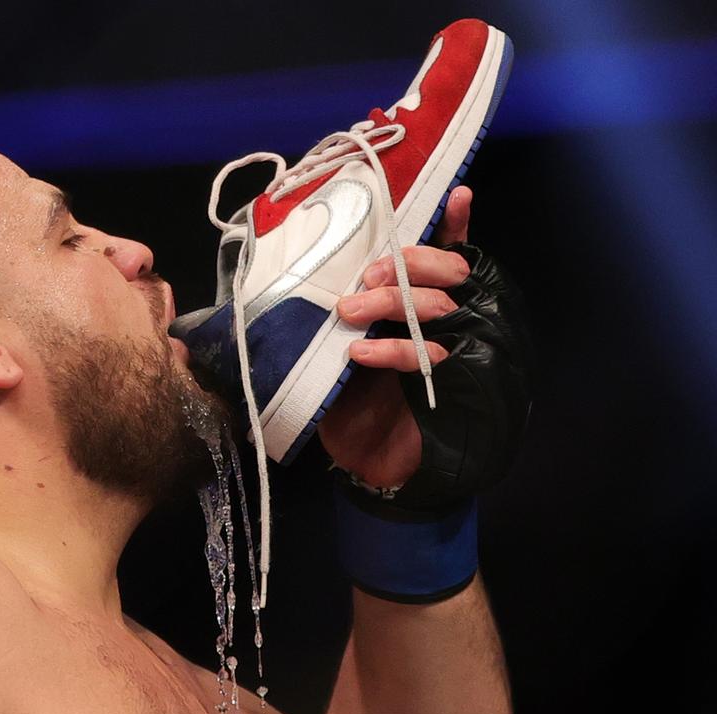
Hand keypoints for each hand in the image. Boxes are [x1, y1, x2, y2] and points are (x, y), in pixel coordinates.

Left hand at [317, 186, 474, 487]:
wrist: (371, 463)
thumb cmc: (355, 399)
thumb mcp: (340, 347)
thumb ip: (345, 312)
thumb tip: (314, 269)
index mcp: (425, 306)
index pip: (449, 256)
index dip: (454, 225)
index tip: (456, 194)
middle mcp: (448, 323)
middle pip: (450, 272)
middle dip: (409, 264)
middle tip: (367, 275)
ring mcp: (454, 352)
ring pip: (438, 305)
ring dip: (393, 300)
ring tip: (350, 311)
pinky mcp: (450, 386)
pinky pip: (430, 354)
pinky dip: (394, 349)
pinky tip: (362, 352)